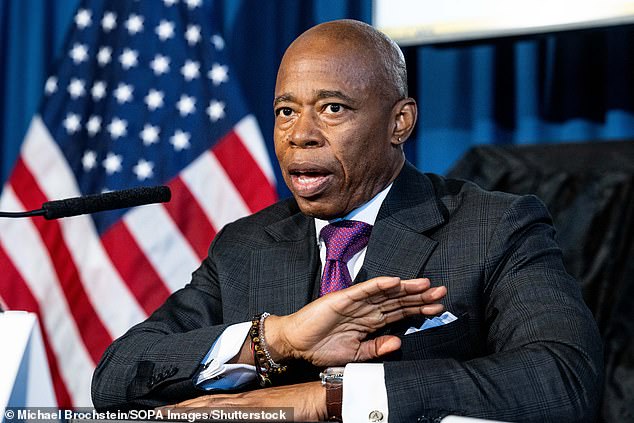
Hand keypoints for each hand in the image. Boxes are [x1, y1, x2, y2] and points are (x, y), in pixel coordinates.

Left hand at [159, 381, 325, 421]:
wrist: (321, 395)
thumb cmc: (303, 405)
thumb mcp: (276, 413)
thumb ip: (261, 412)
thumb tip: (255, 411)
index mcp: (248, 402)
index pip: (212, 404)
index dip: (189, 407)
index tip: (168, 411)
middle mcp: (244, 401)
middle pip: (205, 405)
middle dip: (180, 410)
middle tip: (157, 413)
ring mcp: (248, 405)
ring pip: (209, 408)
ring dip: (186, 410)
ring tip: (163, 414)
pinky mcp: (255, 410)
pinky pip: (223, 412)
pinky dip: (206, 412)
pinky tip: (191, 412)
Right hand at [268, 277, 445, 365]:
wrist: (297, 344)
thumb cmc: (322, 347)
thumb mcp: (356, 354)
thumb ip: (377, 348)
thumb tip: (398, 342)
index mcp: (370, 321)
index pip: (399, 312)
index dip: (418, 308)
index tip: (438, 307)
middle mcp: (366, 309)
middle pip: (398, 300)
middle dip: (420, 296)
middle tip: (441, 292)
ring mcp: (355, 302)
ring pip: (385, 293)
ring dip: (406, 288)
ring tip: (425, 284)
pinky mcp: (343, 298)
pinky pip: (364, 290)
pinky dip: (379, 285)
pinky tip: (394, 281)